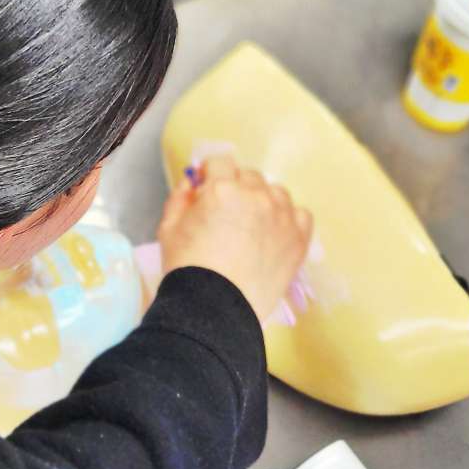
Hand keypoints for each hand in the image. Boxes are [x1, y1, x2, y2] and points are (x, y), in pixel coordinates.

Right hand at [157, 155, 312, 320]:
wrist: (214, 307)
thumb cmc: (187, 268)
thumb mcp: (169, 228)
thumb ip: (180, 197)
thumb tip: (193, 182)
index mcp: (222, 189)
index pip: (219, 161)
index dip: (210, 173)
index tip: (206, 187)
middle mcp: (256, 196)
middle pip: (248, 175)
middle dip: (235, 186)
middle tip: (226, 213)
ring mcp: (282, 216)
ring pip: (275, 192)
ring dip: (262, 200)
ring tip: (252, 225)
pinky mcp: (299, 238)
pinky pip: (299, 214)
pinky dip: (288, 218)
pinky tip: (274, 232)